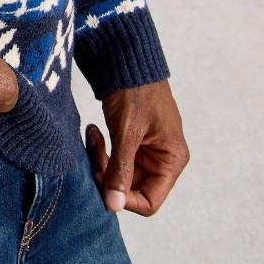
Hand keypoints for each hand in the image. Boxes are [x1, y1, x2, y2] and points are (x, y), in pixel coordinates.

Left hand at [84, 79, 189, 215]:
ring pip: (120, 175)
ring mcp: (147, 151)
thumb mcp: (127, 132)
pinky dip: (102, 151)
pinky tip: (94, 132)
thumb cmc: (136, 91)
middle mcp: (163, 160)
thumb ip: (121, 170)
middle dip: (108, 176)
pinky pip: (115, 159)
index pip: (149, 201)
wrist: (127, 57)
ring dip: (102, 162)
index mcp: (171, 160)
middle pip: (132, 189)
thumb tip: (113, 206)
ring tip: (93, 137)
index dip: (124, 199)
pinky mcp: (132, 141)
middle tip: (92, 153)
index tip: (102, 181)